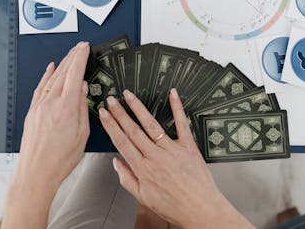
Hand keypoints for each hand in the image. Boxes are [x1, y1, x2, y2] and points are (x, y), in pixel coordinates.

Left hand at [2, 41, 89, 228]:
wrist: (35, 173)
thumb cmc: (59, 159)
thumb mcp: (81, 134)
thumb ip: (81, 107)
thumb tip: (81, 89)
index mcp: (66, 107)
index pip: (74, 74)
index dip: (81, 58)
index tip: (85, 48)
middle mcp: (50, 103)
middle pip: (63, 72)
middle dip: (73, 56)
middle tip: (80, 47)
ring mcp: (39, 106)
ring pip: (52, 78)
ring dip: (62, 64)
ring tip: (70, 54)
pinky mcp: (32, 112)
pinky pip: (40, 88)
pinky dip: (46, 76)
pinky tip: (50, 70)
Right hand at [99, 89, 254, 228]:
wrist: (200, 210)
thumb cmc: (175, 207)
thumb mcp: (144, 198)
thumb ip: (127, 179)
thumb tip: (116, 163)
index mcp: (143, 169)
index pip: (122, 142)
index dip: (111, 126)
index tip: (104, 115)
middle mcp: (156, 156)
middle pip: (133, 130)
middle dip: (120, 113)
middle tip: (112, 100)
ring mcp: (172, 150)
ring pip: (151, 124)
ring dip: (138, 108)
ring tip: (130, 96)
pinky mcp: (188, 146)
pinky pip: (182, 124)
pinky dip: (177, 108)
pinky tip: (172, 95)